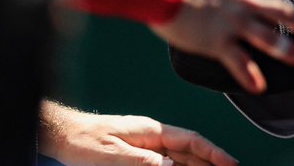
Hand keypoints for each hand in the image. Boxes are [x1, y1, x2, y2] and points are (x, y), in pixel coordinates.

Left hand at [39, 101, 234, 165]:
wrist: (63, 134)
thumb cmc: (83, 140)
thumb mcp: (112, 154)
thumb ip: (142, 161)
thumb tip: (171, 165)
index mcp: (151, 130)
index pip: (190, 139)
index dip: (213, 151)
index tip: (230, 162)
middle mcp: (153, 136)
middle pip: (190, 150)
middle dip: (211, 161)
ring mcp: (147, 145)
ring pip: (180, 157)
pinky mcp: (138, 154)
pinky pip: (166, 162)